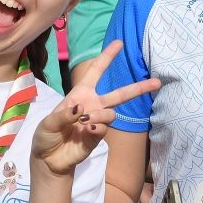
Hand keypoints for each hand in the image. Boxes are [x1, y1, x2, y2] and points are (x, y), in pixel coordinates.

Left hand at [32, 40, 158, 176]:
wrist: (49, 159)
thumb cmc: (46, 136)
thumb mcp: (48, 123)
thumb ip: (64, 115)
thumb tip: (82, 108)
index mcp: (80, 94)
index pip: (96, 72)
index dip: (107, 57)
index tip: (120, 43)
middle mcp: (92, 105)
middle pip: (119, 94)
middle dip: (138, 88)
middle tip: (157, 82)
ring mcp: (97, 121)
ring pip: (111, 113)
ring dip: (100, 115)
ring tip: (85, 122)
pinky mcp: (98, 137)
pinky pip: (105, 128)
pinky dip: (97, 128)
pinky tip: (87, 131)